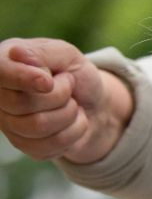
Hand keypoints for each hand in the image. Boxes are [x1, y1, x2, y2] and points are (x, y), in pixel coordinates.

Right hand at [0, 38, 132, 163]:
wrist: (94, 104)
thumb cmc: (76, 75)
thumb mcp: (66, 55)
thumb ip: (42, 53)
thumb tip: (17, 53)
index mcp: (3, 65)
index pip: (0, 74)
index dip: (22, 79)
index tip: (48, 82)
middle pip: (22, 104)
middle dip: (59, 95)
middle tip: (69, 86)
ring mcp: (8, 124)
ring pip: (38, 126)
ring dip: (68, 114)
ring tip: (72, 104)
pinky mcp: (25, 145)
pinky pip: (51, 144)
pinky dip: (74, 131)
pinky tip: (72, 121)